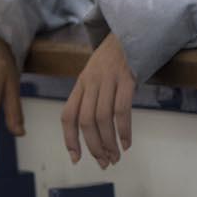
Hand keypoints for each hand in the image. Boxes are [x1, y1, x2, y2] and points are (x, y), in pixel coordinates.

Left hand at [62, 33, 136, 169]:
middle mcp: (90, 82)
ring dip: (109, 142)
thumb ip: (90, 100)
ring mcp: (108, 80)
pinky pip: (123, 109)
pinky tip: (127, 142)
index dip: (69, 140)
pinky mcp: (127, 78)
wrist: (129, 33)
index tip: (76, 159)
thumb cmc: (111, 61)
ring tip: (116, 157)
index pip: (67, 116)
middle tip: (104, 162)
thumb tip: (93, 135)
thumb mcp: (93, 77)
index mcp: (80, 84)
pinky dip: (124, 130)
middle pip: (85, 121)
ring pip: (103, 118)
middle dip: (93, 146)